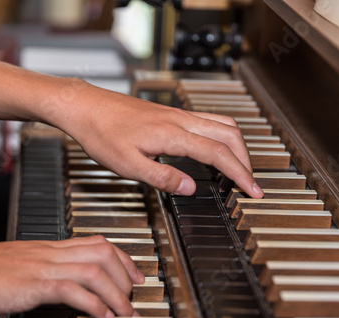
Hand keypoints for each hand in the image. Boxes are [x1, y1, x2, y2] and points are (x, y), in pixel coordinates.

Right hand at [0, 236, 143, 317]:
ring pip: (94, 269)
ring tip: (125, 311)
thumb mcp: (20, 266)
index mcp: (49, 248)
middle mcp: (50, 253)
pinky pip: (72, 290)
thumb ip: (45, 271)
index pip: (97, 242)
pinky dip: (94, 304)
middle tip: (135, 294)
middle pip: (103, 251)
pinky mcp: (30, 285)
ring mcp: (41, 266)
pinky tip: (103, 317)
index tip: (134, 274)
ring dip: (116, 292)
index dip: (122, 257)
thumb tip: (67, 286)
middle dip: (127, 273)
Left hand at [46, 82, 263, 197]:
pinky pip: (208, 120)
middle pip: (229, 135)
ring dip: (236, 146)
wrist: (85, 106)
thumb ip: (162, 177)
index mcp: (173, 134)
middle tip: (249, 183)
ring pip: (222, 124)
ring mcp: (177, 114)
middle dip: (245, 160)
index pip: (219, 154)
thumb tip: (191, 188)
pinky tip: (215, 148)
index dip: (240, 174)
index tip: (253, 190)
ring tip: (238, 167)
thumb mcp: (127, 164)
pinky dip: (222, 136)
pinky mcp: (171, 113)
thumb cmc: (101, 132)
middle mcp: (180, 120)